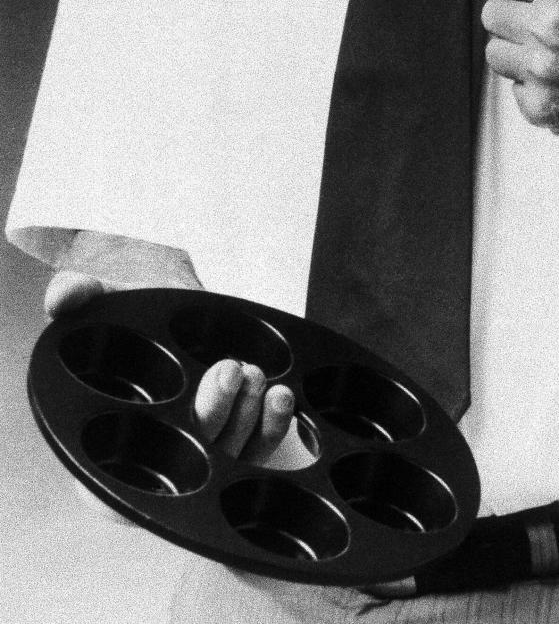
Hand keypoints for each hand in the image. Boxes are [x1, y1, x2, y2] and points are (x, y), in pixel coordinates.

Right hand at [45, 232, 296, 465]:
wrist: (174, 306)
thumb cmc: (133, 316)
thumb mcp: (104, 301)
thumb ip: (80, 295)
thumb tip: (63, 295)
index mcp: (105, 449)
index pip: (118, 479)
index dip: (146, 464)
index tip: (168, 415)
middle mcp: (154, 466)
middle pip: (186, 471)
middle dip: (210, 419)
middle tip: (225, 369)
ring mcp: (202, 458)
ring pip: (227, 464)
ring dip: (245, 421)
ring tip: (252, 372)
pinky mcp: (239, 446)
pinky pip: (259, 453)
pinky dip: (273, 427)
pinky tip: (279, 395)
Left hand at [477, 0, 558, 159]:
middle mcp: (547, 26)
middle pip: (489, 12)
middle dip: (511, 13)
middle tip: (541, 20)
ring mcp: (542, 71)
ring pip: (495, 52)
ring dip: (517, 51)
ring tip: (554, 51)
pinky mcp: (543, 109)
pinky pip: (514, 89)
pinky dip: (533, 86)